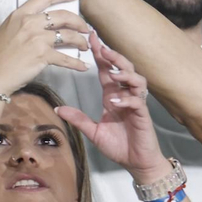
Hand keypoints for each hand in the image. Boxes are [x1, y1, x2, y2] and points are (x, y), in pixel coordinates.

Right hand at [0, 0, 90, 93]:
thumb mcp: (9, 30)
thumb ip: (26, 23)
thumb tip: (45, 23)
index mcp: (20, 14)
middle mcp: (30, 23)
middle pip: (63, 16)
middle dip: (79, 22)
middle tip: (85, 28)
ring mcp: (37, 38)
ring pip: (69, 35)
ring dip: (81, 41)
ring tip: (84, 46)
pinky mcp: (42, 55)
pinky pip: (66, 58)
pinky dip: (77, 63)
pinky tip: (83, 66)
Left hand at [56, 35, 168, 180]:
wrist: (136, 163)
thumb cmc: (119, 146)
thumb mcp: (93, 131)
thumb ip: (78, 119)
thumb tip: (58, 110)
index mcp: (112, 96)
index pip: (107, 71)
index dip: (100, 55)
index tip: (92, 38)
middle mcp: (125, 97)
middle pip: (123, 69)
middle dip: (114, 56)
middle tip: (102, 47)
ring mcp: (135, 105)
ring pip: (136, 80)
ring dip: (125, 74)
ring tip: (114, 73)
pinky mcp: (143, 116)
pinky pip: (137, 102)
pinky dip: (127, 99)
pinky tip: (115, 101)